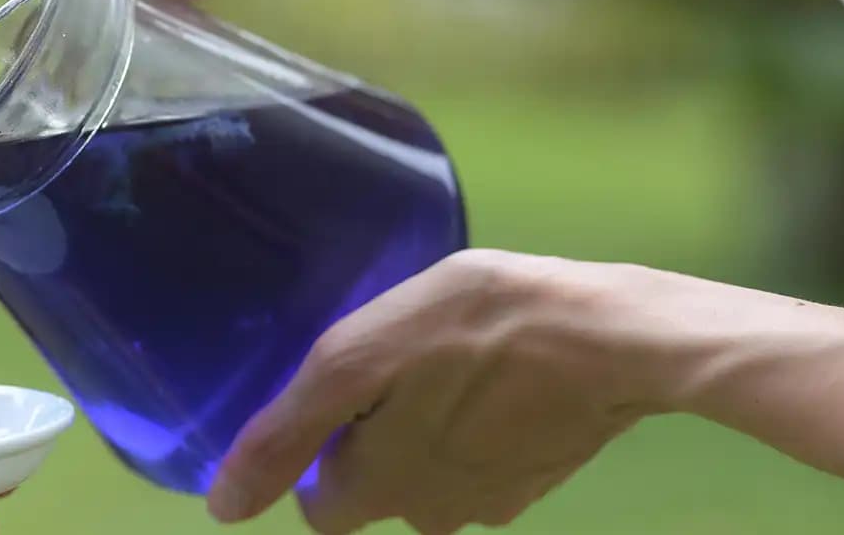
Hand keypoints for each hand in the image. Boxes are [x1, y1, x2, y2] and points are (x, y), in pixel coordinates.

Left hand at [205, 250, 686, 532]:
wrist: (619, 339)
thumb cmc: (480, 328)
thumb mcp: (360, 358)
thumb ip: (287, 433)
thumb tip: (224, 507)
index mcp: (378, 489)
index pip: (319, 505)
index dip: (318, 452)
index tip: (343, 397)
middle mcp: (431, 514)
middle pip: (377, 490)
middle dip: (378, 439)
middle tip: (402, 366)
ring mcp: (493, 500)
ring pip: (434, 475)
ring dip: (433, 429)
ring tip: (452, 362)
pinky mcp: (539, 476)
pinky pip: (487, 459)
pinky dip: (483, 425)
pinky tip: (498, 377)